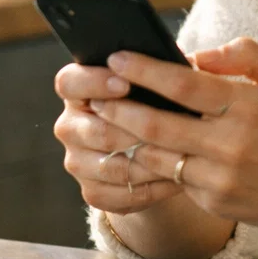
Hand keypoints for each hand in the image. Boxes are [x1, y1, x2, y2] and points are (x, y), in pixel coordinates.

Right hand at [53, 61, 182, 214]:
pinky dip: (150, 189)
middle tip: (168, 129)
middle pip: (95, 130)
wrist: (150, 149)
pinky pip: (118, 195)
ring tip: (180, 156)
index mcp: (78, 91)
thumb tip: (187, 64)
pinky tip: (175, 179)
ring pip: (110, 166)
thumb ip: (158, 70)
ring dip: (147, 162)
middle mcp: (70, 126)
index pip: (70, 82)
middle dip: (135, 131)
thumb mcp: (154, 82)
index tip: (126, 83)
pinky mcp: (92, 191)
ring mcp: (77, 161)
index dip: (94, 82)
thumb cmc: (154, 102)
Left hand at [86, 37, 257, 231]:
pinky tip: (131, 149)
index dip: (146, 70)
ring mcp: (220, 178)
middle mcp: (231, 145)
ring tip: (103, 120)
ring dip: (124, 139)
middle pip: (158, 126)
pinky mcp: (214, 202)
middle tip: (94, 93)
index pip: (184, 85)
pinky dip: (149, 163)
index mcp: (248, 107)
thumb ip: (245, 55)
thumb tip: (197, 55)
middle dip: (119, 107)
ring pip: (156, 158)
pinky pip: (172, 179)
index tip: (117, 56)